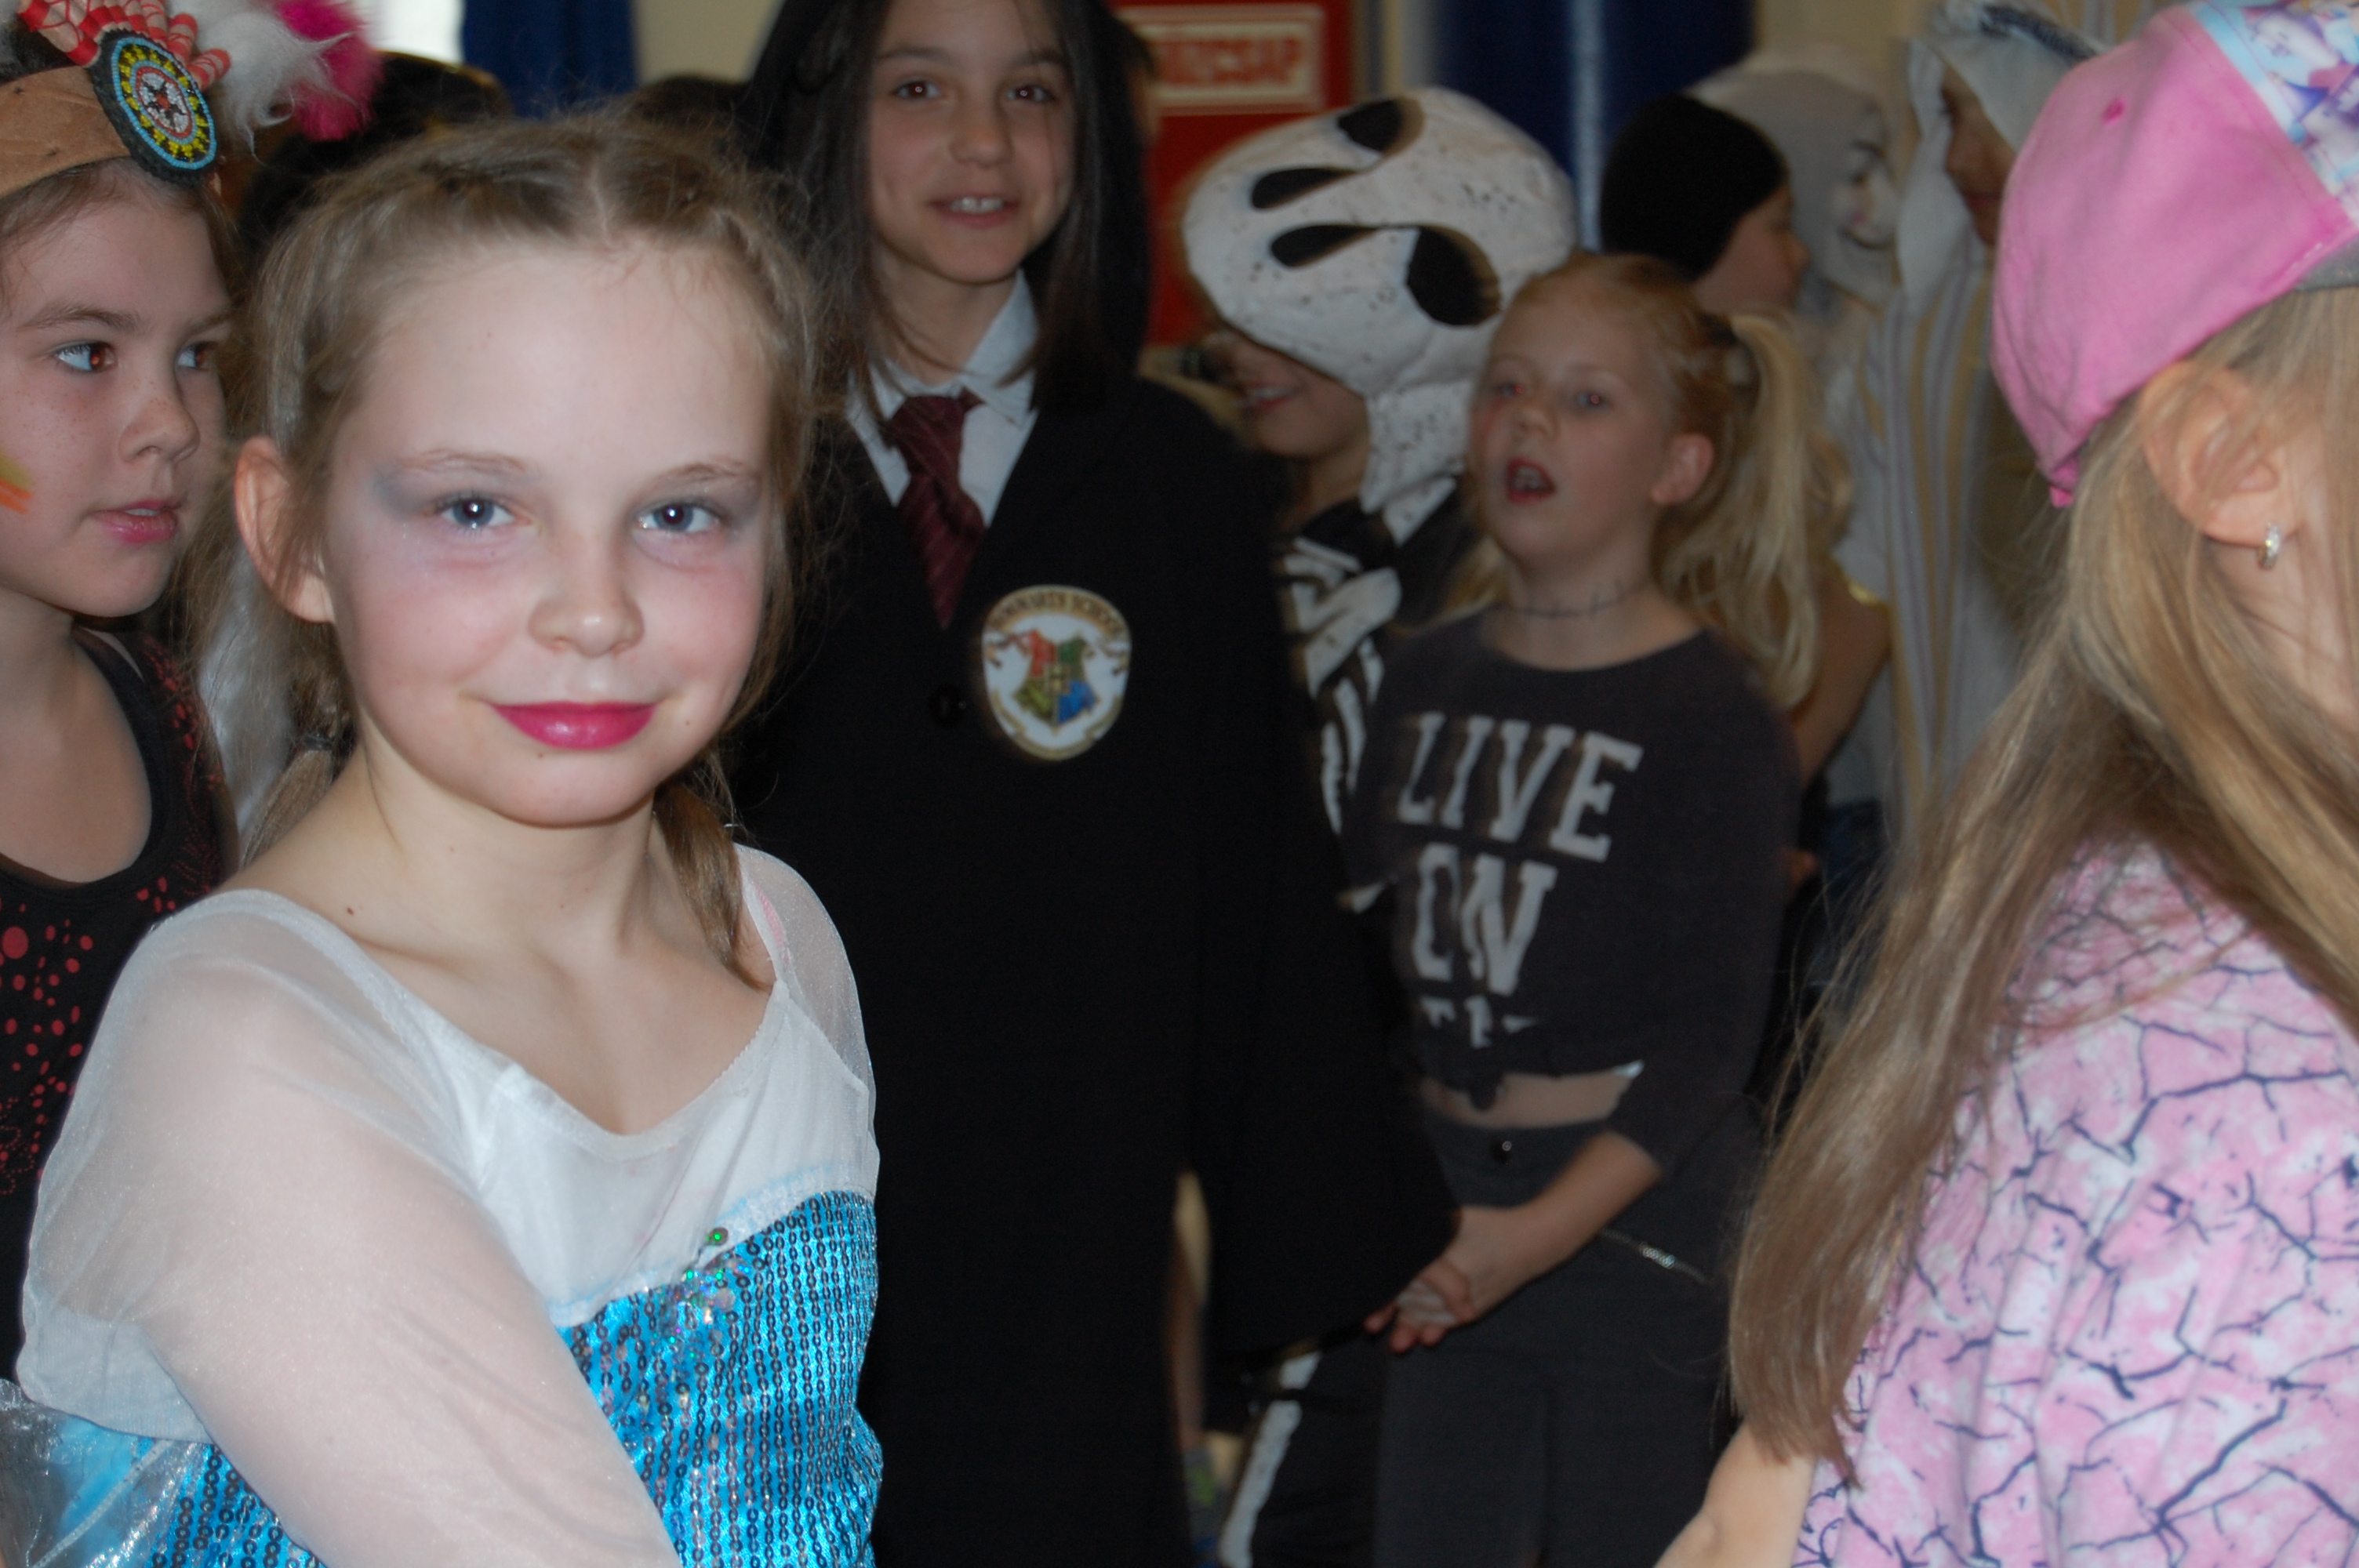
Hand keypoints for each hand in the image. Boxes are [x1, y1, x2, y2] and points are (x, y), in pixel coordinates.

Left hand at [1365, 1204, 1561, 1350]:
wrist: (1531, 1242)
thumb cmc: (1488, 1225)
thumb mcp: (1456, 1219)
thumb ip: (1429, 1228)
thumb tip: (1395, 1227)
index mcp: (1449, 1258)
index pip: (1413, 1276)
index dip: (1391, 1287)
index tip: (1373, 1293)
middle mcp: (1459, 1281)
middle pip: (1419, 1299)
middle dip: (1395, 1312)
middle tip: (1369, 1324)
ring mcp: (1471, 1298)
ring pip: (1436, 1316)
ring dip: (1414, 1329)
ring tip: (1396, 1343)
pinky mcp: (1479, 1307)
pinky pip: (1455, 1321)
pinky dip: (1440, 1329)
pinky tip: (1427, 1338)